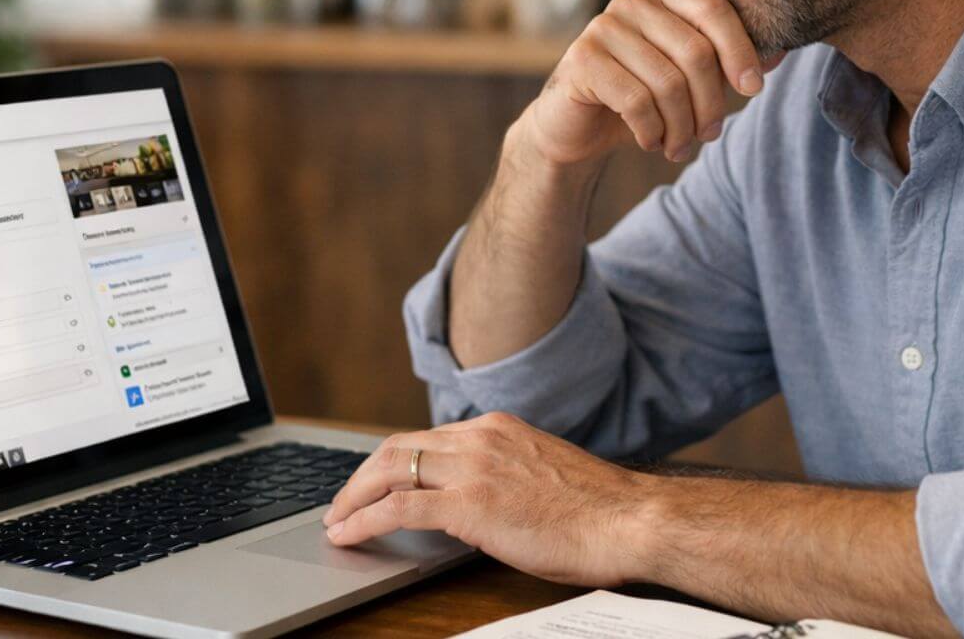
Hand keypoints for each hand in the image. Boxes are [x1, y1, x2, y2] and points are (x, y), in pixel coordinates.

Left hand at [322, 412, 655, 586]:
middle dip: (361, 477)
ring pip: (390, 470)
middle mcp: (481, 438)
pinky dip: (365, 520)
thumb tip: (479, 503)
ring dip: (353, 497)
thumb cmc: (598, 512)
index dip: (391, 462)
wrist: (628, 521)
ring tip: (336, 521)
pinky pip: (399, 508)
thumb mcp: (542, 477)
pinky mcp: (469, 503)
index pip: (427, 439)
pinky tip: (349, 535)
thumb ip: (505, 477)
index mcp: (498, 428)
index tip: (374, 483)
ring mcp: (474, 467)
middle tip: (341, 503)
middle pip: (398, 448)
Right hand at [521, 0, 773, 167]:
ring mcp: (602, 27)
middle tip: (709, 134)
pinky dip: (651, 131)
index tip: (753, 89)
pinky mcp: (582, 59)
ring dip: (682, 127)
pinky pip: (637, 101)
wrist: (576, 128)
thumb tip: (779, 53)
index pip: (714, 10)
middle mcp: (630, 1)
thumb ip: (727, 62)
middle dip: (710, 103)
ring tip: (679, 147)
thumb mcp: (688, 80)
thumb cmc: (639, 98)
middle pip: (695, 51)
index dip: (740, 51)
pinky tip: (650, 142)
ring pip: (668, 83)